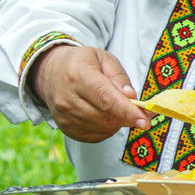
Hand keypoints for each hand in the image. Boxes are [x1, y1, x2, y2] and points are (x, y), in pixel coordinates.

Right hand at [30, 45, 146, 141]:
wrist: (49, 72)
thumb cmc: (80, 63)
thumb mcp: (103, 58)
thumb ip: (119, 76)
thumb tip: (131, 96)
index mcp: (79, 76)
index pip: (105, 98)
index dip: (127, 111)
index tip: (144, 121)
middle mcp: (68, 99)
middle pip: (105, 117)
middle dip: (128, 117)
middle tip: (141, 111)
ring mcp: (64, 116)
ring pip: (102, 128)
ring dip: (118, 122)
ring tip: (119, 108)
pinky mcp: (66, 128)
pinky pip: (95, 136)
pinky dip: (107, 129)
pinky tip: (107, 116)